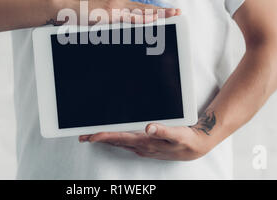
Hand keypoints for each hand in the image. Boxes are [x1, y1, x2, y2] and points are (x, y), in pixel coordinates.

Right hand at [48, 0, 180, 24]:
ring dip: (158, 13)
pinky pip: (130, 17)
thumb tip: (118, 32)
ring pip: (142, 11)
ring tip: (173, 14)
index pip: (140, 9)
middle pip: (145, 8)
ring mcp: (115, 7)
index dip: (155, 10)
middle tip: (179, 11)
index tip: (168, 12)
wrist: (64, 10)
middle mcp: (118, 3)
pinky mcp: (110, 13)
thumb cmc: (78, 18)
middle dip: (162, 10)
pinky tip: (154, 19)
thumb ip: (110, 25)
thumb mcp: (98, 22)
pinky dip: (143, 18)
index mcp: (117, 5)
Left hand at [78, 123, 214, 160]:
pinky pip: (125, 143)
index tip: (91, 135)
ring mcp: (143, 148)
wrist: (194, 148)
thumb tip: (149, 127)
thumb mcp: (177, 134)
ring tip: (90, 137)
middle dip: (98, 139)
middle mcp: (142, 147)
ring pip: (119, 143)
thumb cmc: (186, 140)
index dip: (105, 136)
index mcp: (147, 142)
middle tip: (82, 136)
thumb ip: (163, 130)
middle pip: (115, 141)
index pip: (121, 138)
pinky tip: (111, 137)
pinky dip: (114, 139)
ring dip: (104, 139)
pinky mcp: (145, 146)